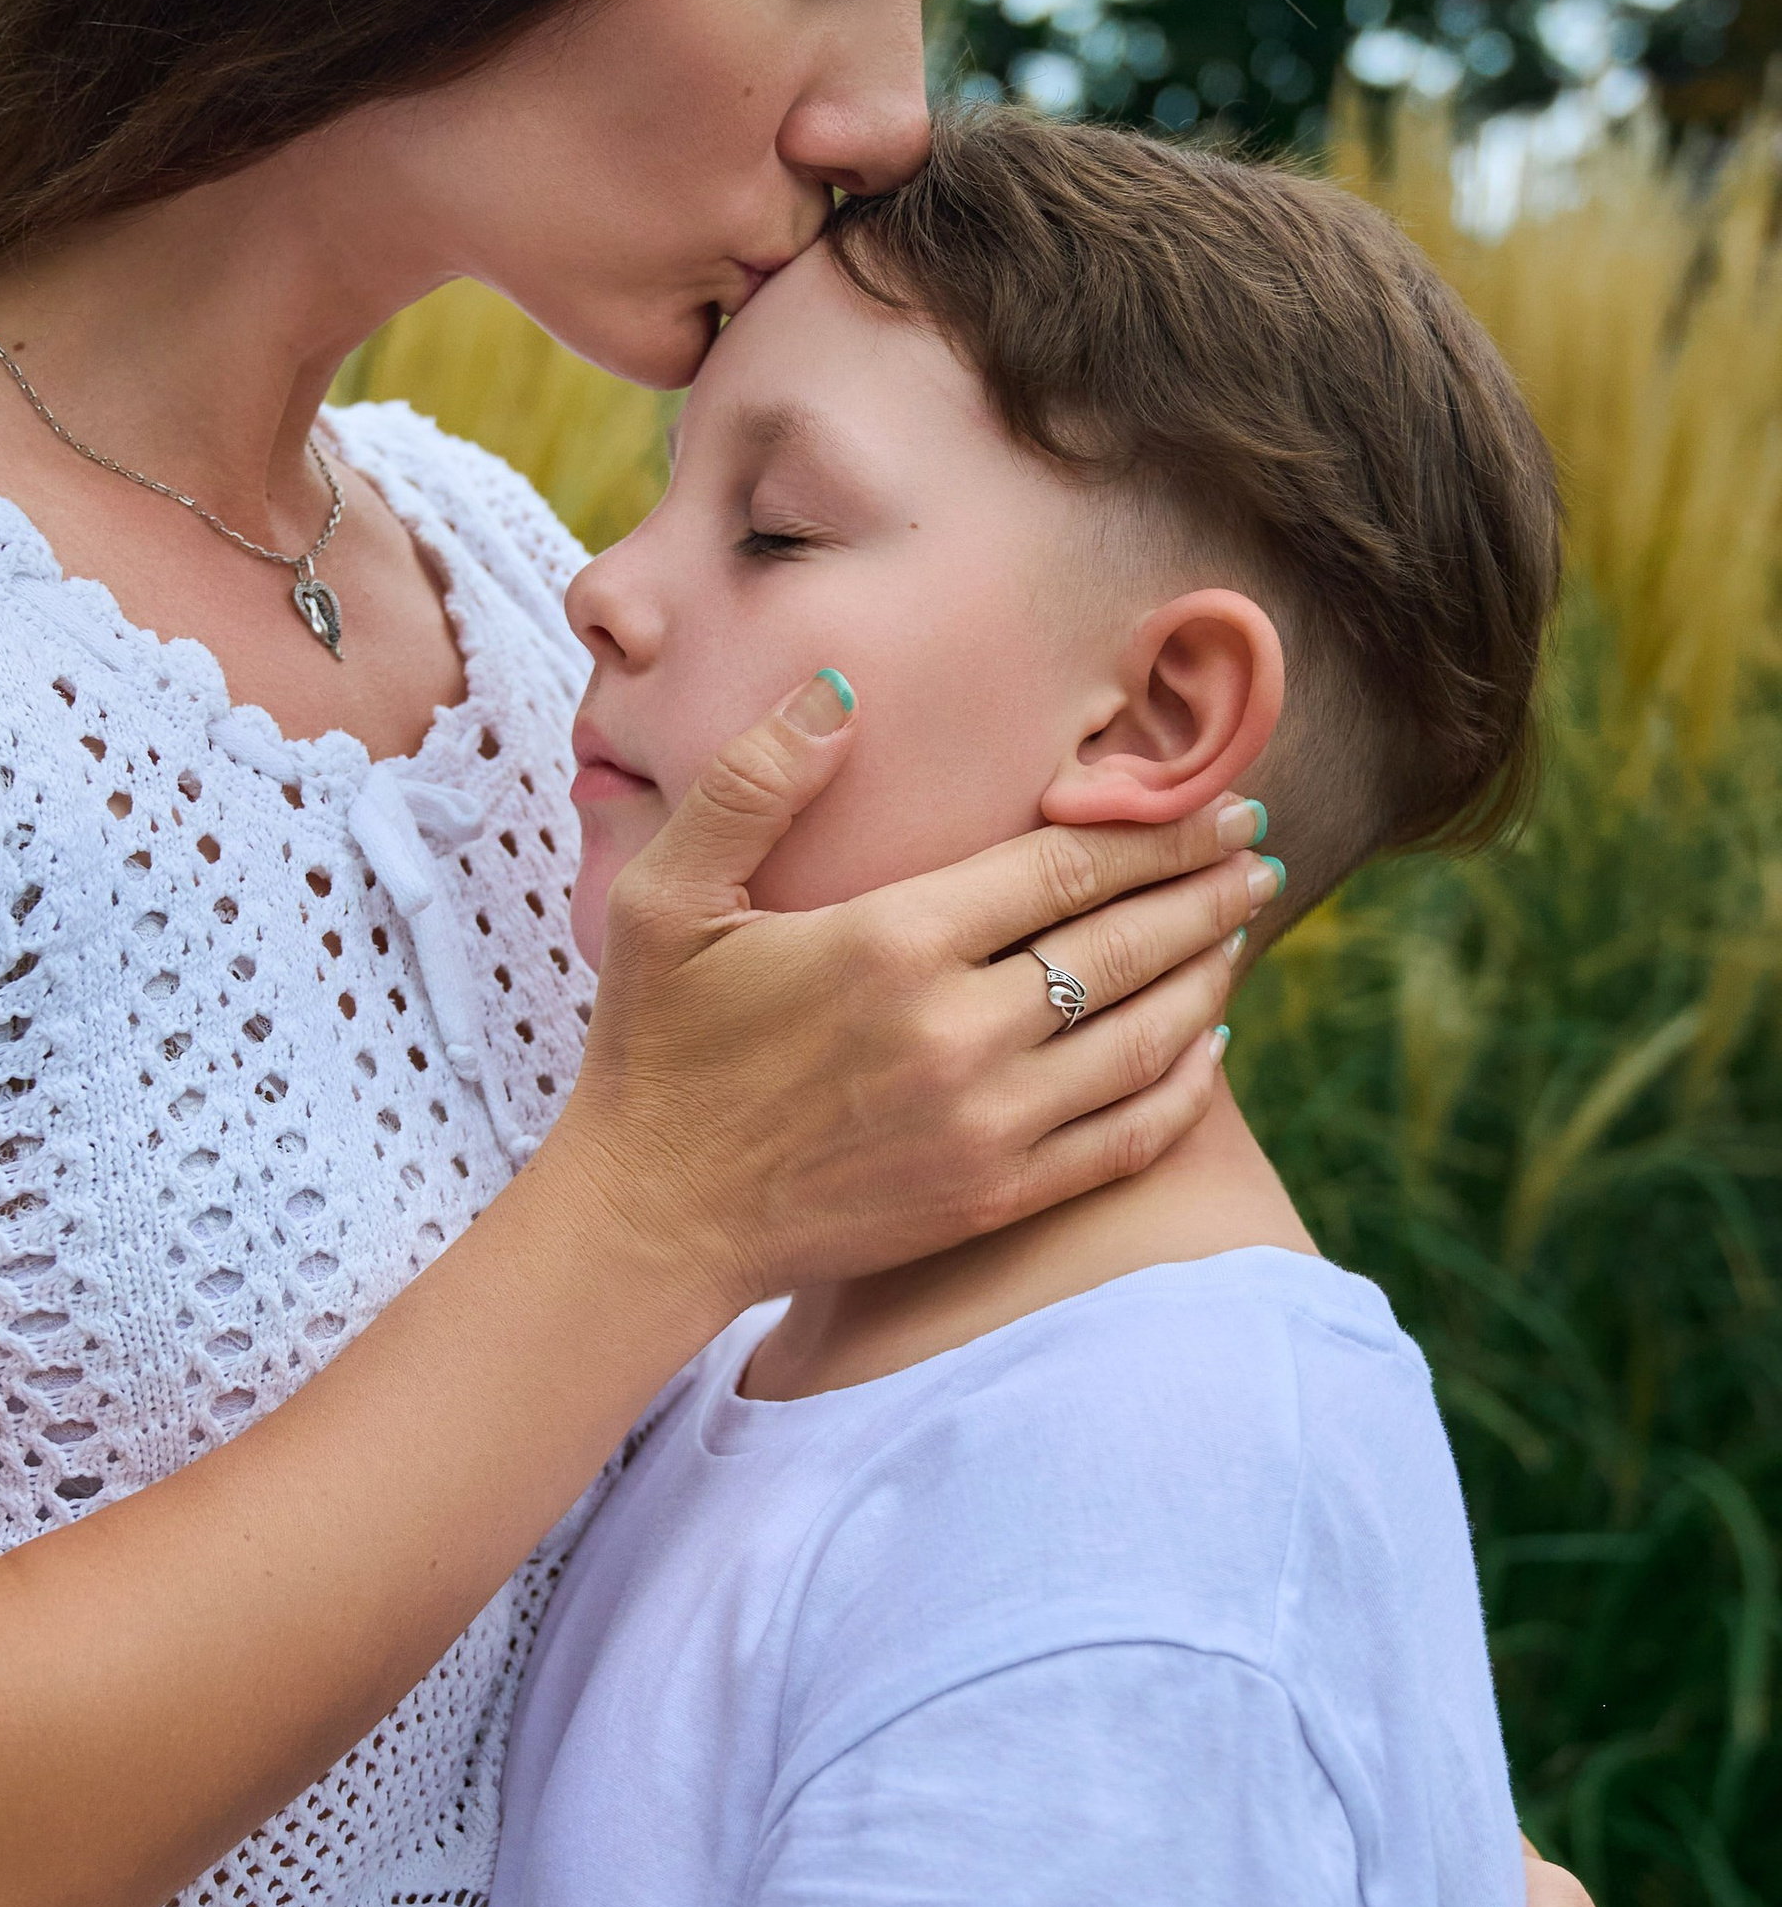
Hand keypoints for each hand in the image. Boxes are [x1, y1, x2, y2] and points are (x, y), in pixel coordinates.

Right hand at [561, 672, 1275, 1314]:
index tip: (1215, 800)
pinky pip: (1126, 1137)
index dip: (1155, 830)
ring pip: (1143, 1038)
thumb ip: (752, 783)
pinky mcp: (992, 1196)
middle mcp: (955, 1033)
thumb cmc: (654, 1049)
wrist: (649, 1218)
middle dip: (1205, 889)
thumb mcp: (662, 897)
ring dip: (1206, 976)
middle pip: (1125, 943)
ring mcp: (984, 1124)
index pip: (1066, 867)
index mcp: (889, 943)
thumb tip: (837, 688)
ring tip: (1238, 928)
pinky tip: (1207, 1047)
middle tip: (1257, 849)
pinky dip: (1182, 1086)